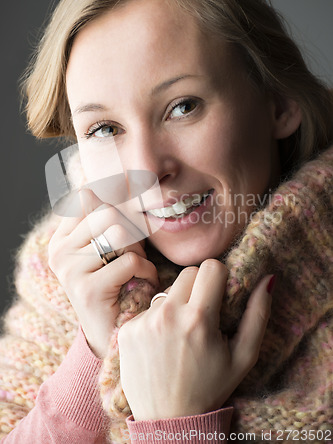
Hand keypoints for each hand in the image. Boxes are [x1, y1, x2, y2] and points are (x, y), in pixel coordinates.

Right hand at [48, 188, 157, 357]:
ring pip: (119, 234)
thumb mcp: (108, 248)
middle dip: (130, 230)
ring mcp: (70, 270)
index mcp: (61, 238)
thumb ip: (104, 219)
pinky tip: (145, 281)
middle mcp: (59, 252)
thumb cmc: (116, 284)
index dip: (113, 201)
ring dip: (138, 250)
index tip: (129, 201)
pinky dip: (147, 270)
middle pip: (106, 213)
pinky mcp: (88, 289)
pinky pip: (130, 261)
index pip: (85, 198)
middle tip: (135, 252)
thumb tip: (107, 180)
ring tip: (139, 267)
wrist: (111, 334)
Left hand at [118, 259, 272, 419]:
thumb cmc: (210, 388)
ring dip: (176, 304)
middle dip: (198, 286)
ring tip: (180, 333)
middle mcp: (167, 315)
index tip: (219, 292)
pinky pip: (146, 309)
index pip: (210, 266)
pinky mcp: (126, 330)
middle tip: (201, 313)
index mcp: (198, 319)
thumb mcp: (243, 357)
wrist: (168, 420)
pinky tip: (161, 343)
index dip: (219, 276)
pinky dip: (156, 320)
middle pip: (187, 273)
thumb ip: (258, 314)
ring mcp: (144, 322)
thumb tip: (268, 278)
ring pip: (166, 291)